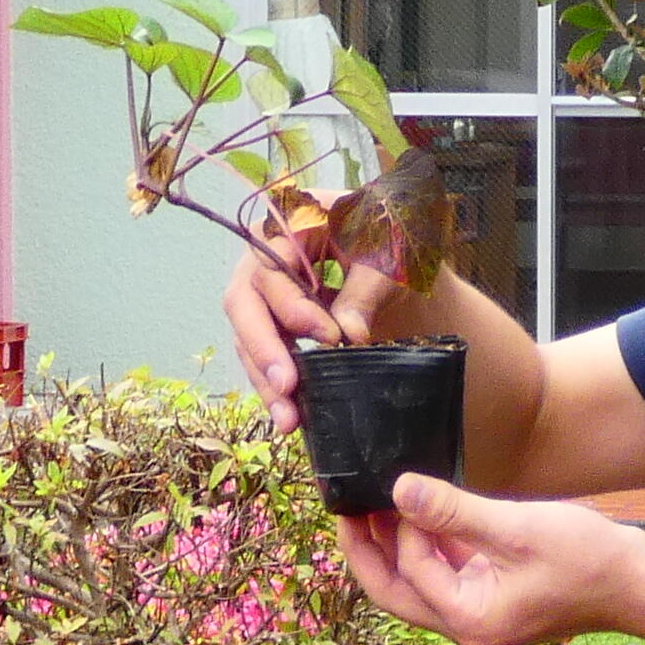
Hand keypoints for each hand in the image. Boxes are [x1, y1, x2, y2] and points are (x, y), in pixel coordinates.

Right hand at [221, 244, 416, 433]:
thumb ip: (366, 291)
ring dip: (265, 380)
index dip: (293, 306)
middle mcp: (266, 256)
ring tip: (287, 420)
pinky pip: (264, 354)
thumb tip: (349, 336)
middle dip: (263, 349)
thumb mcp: (388, 259)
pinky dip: (275, 384)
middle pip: (244, 303)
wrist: (399, 258)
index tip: (332, 337)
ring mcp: (266, 292)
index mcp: (289, 223)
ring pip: (248, 336)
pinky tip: (290, 416)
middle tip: (286, 387)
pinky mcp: (276, 322)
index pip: (270, 267)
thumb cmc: (393, 243)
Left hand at [336, 474, 644, 644]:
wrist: (641, 584)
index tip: (390, 486)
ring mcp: (481, 616)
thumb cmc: (588, 560)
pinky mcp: (494, 600)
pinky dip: (431, 546)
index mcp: (470, 620)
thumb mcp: (516, 528)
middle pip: (397, 591)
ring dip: (399, 546)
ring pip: (419, 583)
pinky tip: (422, 513)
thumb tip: (399, 489)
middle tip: (344, 507)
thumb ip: (453, 511)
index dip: (397, 529)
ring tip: (376, 503)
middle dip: (368, 550)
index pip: (410, 573)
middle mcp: (468, 628)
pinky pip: (447, 575)